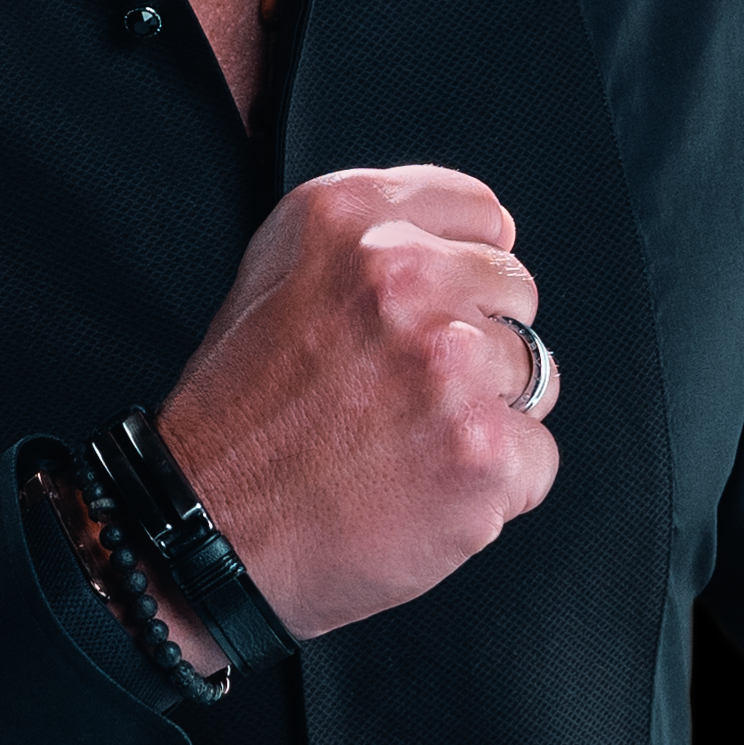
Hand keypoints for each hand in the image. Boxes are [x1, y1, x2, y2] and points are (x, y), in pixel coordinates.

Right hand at [155, 165, 558, 641]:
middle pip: (515, 292)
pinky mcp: (485, 450)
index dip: (459, 271)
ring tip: (405, 443)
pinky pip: (537, 458)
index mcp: (351, 220)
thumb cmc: (237, 414)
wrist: (206, 530)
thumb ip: (376, 233)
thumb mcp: (275, 271)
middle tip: (398, 393)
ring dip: (485, 415)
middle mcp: (404, 277)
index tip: (426, 312)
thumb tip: (490, 229)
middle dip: (475, 342)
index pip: (480, 214)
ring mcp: (451, 364)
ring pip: (534, 376)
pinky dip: (493, 486)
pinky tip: (423, 489)